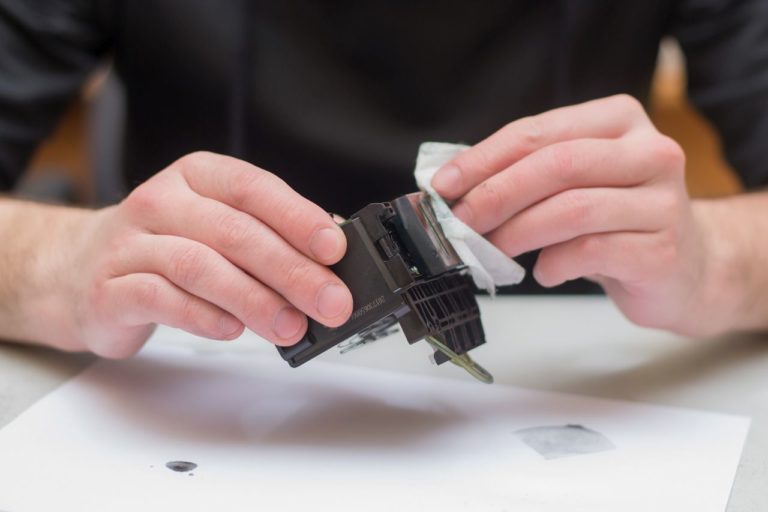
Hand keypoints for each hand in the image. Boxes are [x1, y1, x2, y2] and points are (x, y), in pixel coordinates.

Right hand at [34, 152, 351, 356]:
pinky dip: (203, 316)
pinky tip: (233, 329)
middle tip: (329, 302)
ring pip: (200, 266)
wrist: (78, 269)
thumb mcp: (217, 225)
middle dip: (291, 270)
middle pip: (234, 232)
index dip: (298, 217)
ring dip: (253, 299)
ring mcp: (130, 243)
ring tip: (291, 326)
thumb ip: (269, 235)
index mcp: (197, 176)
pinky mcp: (110, 288)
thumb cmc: (165, 245)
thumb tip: (331, 257)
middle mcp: (162, 201)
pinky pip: (160, 299)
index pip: (254, 188)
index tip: (335, 248)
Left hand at [431, 95, 718, 335]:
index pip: (538, 131)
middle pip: (556, 164)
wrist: (686, 267)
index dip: (484, 158)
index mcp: (619, 120)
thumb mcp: (573, 184)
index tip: (444, 185)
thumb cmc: (615, 220)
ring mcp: (662, 201)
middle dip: (495, 194)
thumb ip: (524, 176)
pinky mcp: (662, 250)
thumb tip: (449, 189)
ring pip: (572, 209)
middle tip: (460, 222)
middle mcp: (649, 152)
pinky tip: (543, 272)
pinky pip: (591, 252)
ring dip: (516, 232)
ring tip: (492, 251)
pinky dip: (553, 264)